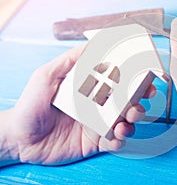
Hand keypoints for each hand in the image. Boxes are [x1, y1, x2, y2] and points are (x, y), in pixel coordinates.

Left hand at [3, 45, 154, 165]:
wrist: (20, 138)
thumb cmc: (30, 105)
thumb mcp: (46, 77)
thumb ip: (68, 61)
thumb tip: (90, 44)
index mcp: (91, 90)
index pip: (118, 83)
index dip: (134, 80)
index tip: (145, 78)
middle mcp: (98, 107)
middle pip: (127, 103)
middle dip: (139, 103)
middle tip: (138, 104)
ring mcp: (98, 125)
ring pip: (126, 122)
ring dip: (132, 122)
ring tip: (123, 123)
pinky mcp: (95, 143)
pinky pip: (115, 142)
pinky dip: (120, 140)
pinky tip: (114, 137)